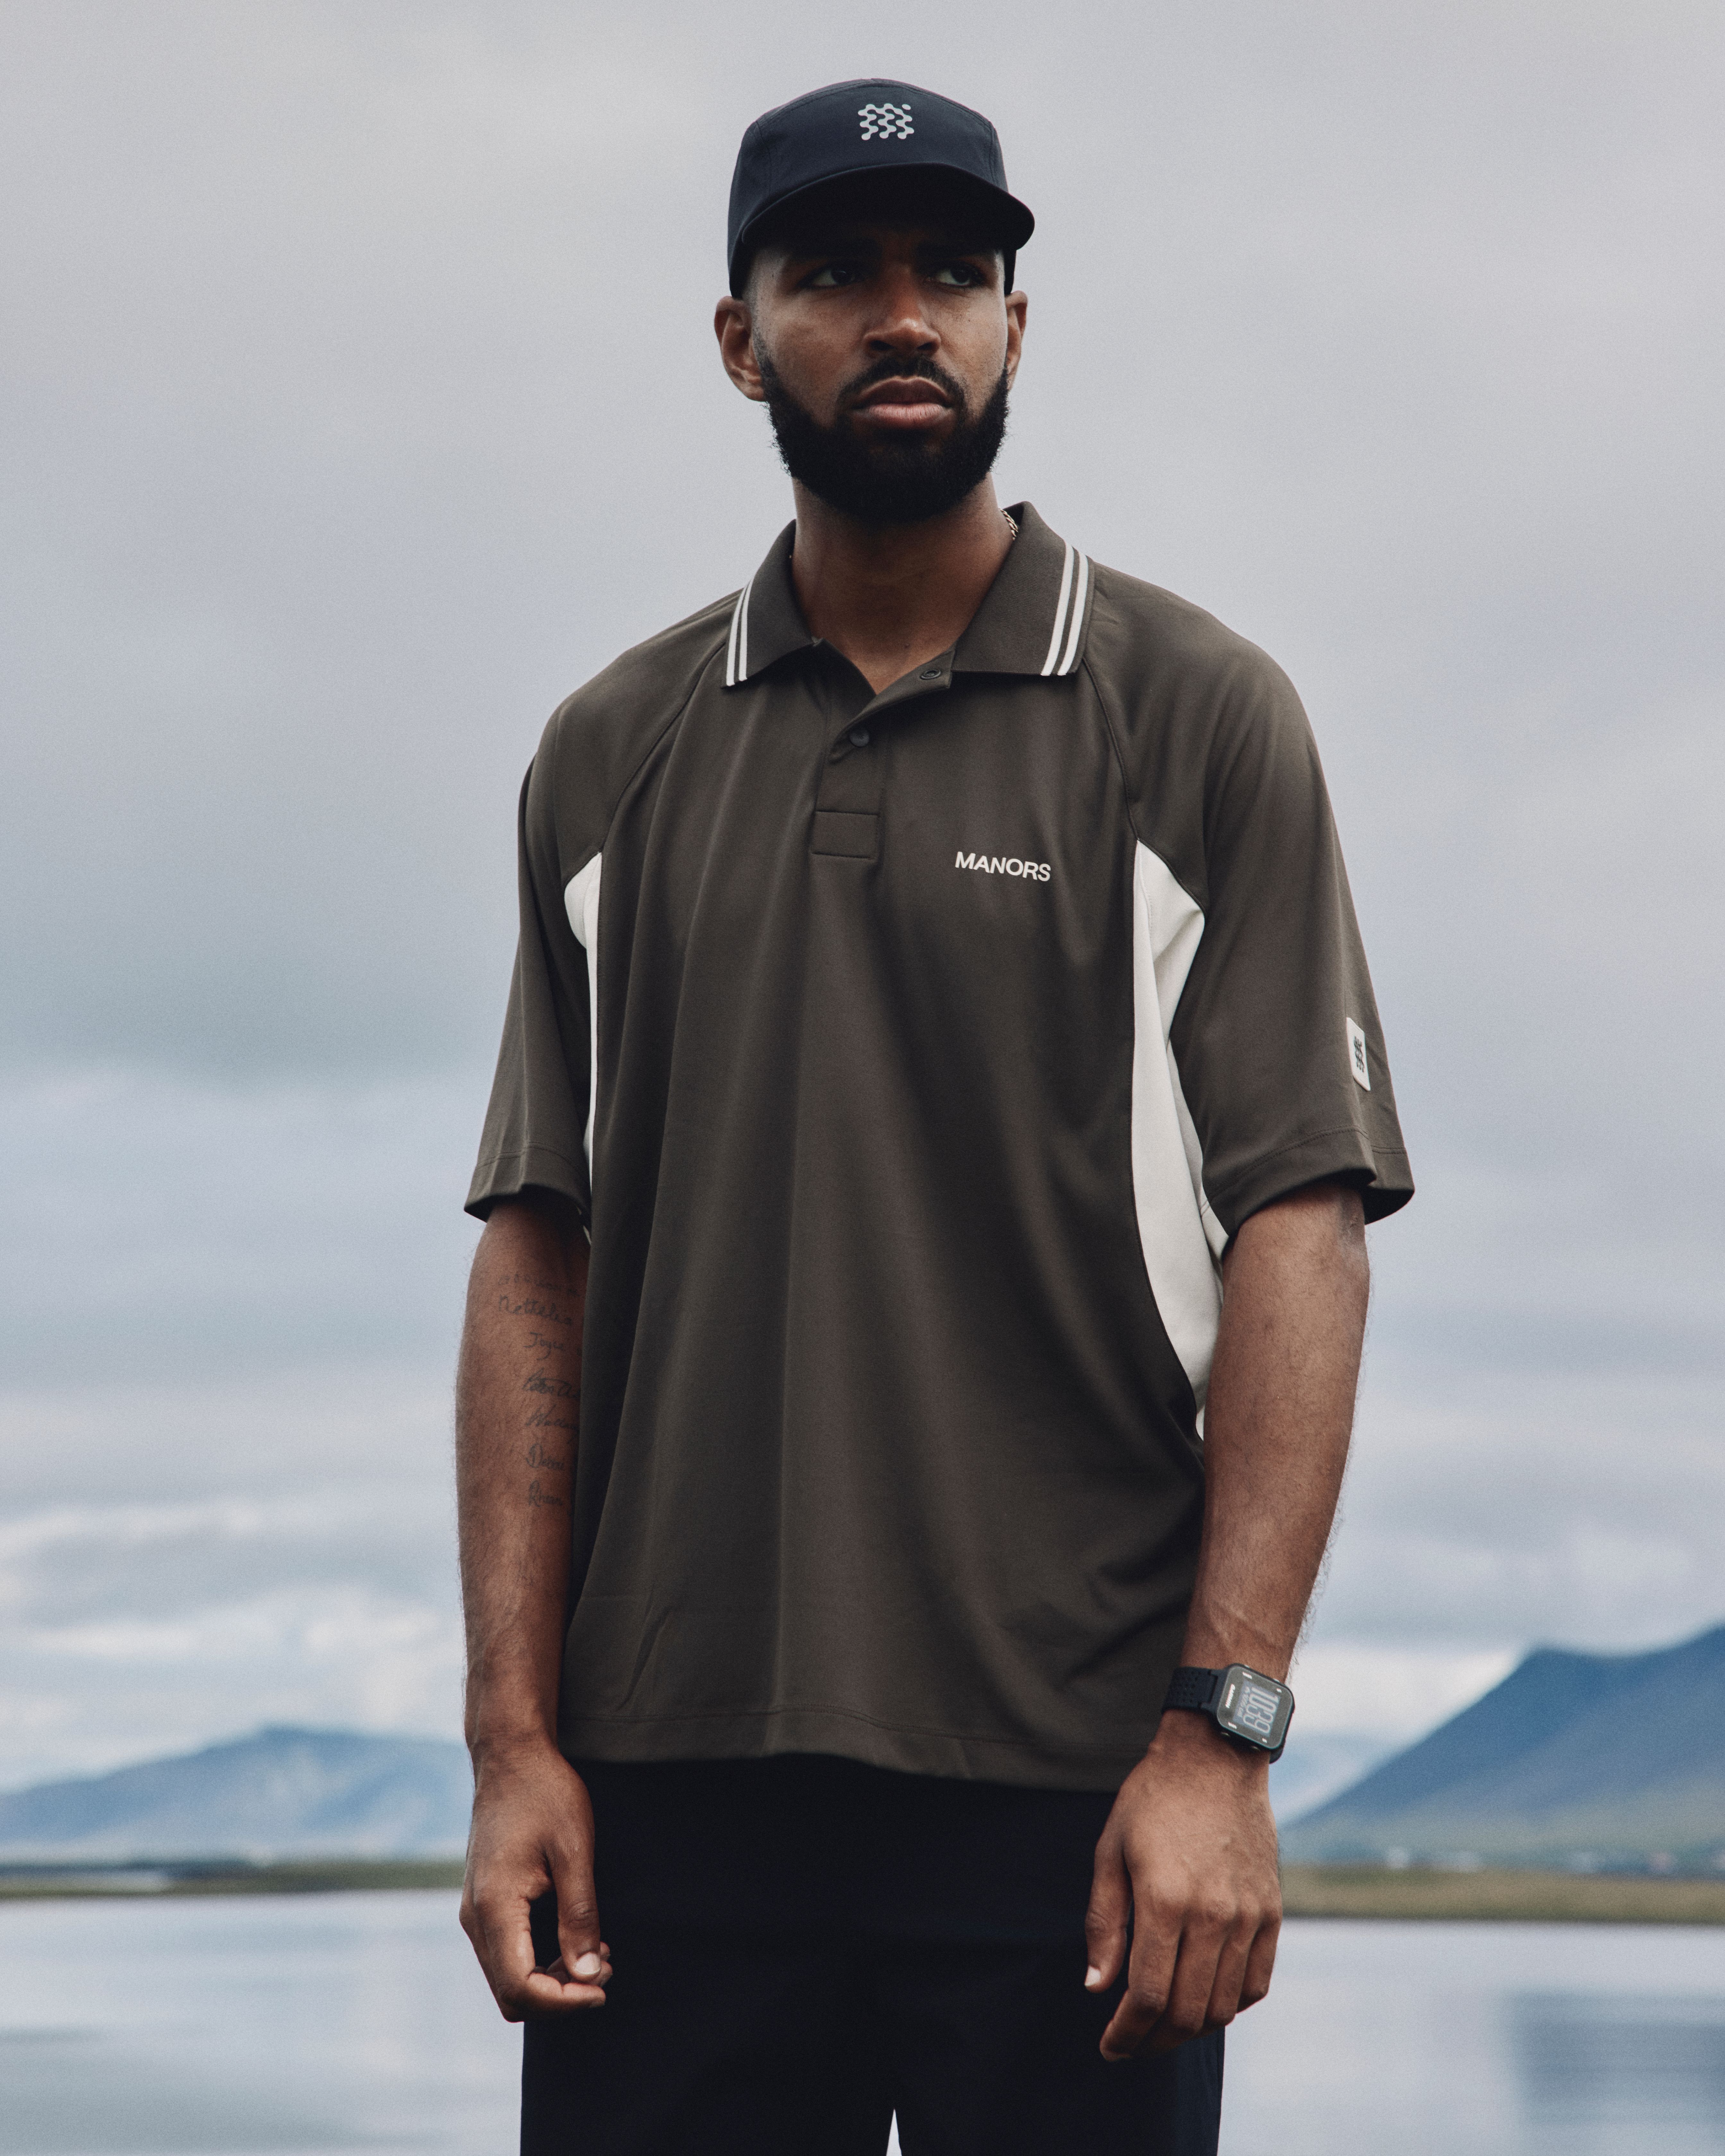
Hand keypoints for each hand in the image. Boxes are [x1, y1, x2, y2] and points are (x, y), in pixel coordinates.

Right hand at [460, 1738, 611, 2020]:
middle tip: (604, 1968)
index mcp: (494, 1907)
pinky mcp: (483, 1903)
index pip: (520, 1987)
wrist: (511, 1756)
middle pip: (510, 1993)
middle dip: (559, 1995)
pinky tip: (574, 1937)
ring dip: (551, 1979)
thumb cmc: (546, 1795)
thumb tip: (587, 1975)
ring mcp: (475, 1911)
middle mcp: (475, 1917)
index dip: (563, 2001)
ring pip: (507, 1977)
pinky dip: (539, 1960)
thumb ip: (580, 1916)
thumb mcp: (575, 1851)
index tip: (602, 1988)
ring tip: (597, 1952)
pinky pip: (507, 1953)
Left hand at [1084, 1710, 1280, 2058]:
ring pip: (1223, 2006)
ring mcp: (1248, 1916)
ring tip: (1164, 2025)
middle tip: (1132, 2043)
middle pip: (1187, 2012)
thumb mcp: (1110, 1852)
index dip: (1126, 2033)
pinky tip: (1205, 1999)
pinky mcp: (1271, 1912)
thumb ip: (1104, 1923)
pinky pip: (1256, 1983)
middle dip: (1154, 2041)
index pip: (1148, 1997)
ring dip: (1191, 2028)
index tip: (1110, 2046)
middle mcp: (1212, 1916)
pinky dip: (1231, 2005)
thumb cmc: (1152, 1801)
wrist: (1214, 1758)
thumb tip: (1097, 1987)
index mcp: (1165, 1901)